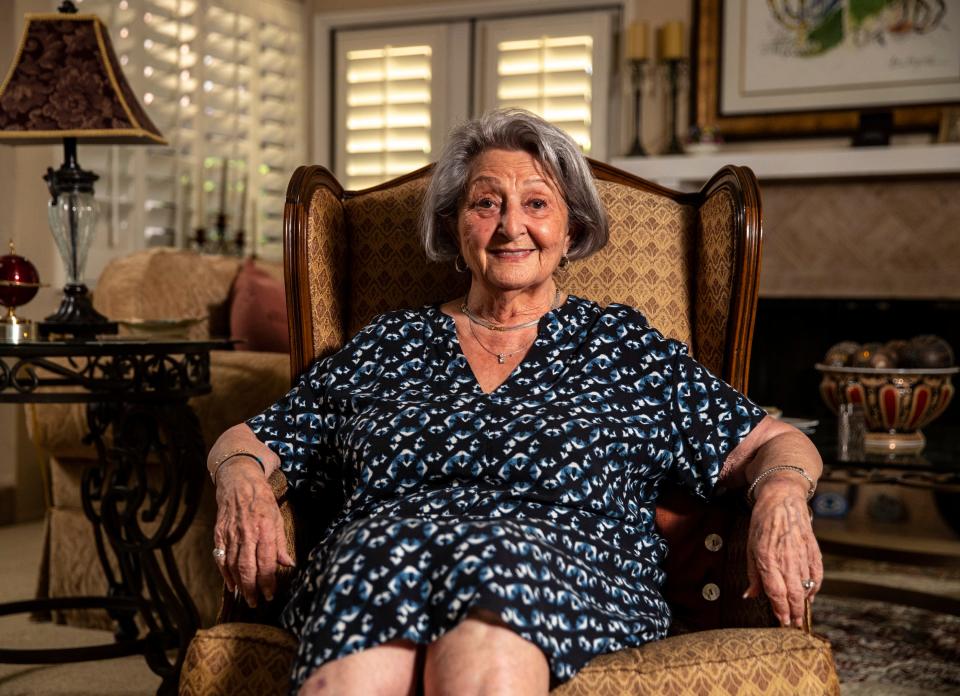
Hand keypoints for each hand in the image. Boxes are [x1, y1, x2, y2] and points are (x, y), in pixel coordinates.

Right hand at [213, 459, 294, 606]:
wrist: (238, 481)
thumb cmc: (262, 500)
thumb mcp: (277, 518)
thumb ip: (280, 544)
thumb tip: (288, 564)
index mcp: (264, 529)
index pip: (266, 562)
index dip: (268, 581)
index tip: (270, 594)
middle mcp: (246, 533)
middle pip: (247, 568)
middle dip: (252, 589)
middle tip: (256, 603)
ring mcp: (230, 534)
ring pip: (232, 565)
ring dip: (238, 584)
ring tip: (245, 597)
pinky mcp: (219, 533)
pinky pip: (220, 557)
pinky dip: (224, 573)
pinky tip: (230, 583)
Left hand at [744, 478, 822, 627]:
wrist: (782, 498)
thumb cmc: (762, 523)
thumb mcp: (750, 546)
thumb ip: (753, 574)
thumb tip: (749, 596)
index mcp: (767, 557)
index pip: (775, 592)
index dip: (780, 611)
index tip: (782, 623)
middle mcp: (786, 558)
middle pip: (793, 594)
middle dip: (794, 614)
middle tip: (793, 627)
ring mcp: (802, 555)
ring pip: (806, 587)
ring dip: (803, 604)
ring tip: (800, 616)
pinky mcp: (813, 550)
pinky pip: (817, 575)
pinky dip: (815, 588)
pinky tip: (810, 595)